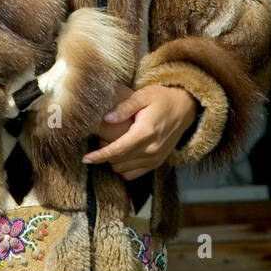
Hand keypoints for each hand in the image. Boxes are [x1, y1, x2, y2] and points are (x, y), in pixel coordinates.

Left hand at [82, 84, 198, 179]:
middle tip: (100, 140)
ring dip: (113, 161)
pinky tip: (121, 154)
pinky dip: (123, 168)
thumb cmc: (162, 98)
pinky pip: (133, 174)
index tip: (85, 159)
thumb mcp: (143, 96)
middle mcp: (151, 149)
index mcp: (146, 132)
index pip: (118, 150)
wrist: (185, 108)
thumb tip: (106, 119)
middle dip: (104, 155)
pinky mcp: (157, 162)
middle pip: (118, 161)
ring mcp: (155, 158)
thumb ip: (124, 107)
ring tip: (111, 145)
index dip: (99, 155)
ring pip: (124, 170)